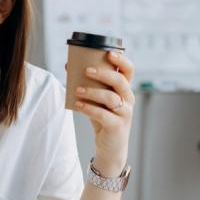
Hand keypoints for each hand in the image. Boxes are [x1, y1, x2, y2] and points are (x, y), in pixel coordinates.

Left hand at [72, 51, 134, 173]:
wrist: (109, 146)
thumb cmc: (102, 118)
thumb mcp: (97, 100)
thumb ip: (89, 85)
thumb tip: (69, 66)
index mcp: (125, 90)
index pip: (129, 70)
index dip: (122, 60)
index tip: (108, 53)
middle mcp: (128, 99)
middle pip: (120, 81)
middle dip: (103, 74)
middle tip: (87, 70)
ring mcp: (124, 113)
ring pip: (110, 97)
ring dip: (93, 91)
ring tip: (77, 89)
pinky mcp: (117, 126)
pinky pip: (103, 115)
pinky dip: (89, 108)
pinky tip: (77, 104)